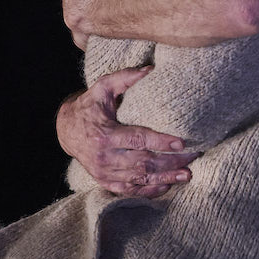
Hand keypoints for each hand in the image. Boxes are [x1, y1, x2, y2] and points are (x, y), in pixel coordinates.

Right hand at [56, 66, 198, 197]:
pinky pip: (130, 189)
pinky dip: (149, 190)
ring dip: (165, 178)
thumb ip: (124, 78)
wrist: (66, 130)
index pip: (137, 139)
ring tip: (187, 174)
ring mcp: (104, 172)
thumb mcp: (102, 88)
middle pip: (143, 163)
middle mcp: (104, 157)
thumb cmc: (89, 106)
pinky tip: (167, 185)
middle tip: (193, 157)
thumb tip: (150, 69)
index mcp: (105, 134)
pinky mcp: (105, 181)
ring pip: (140, 179)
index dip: (160, 142)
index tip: (181, 142)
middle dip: (170, 162)